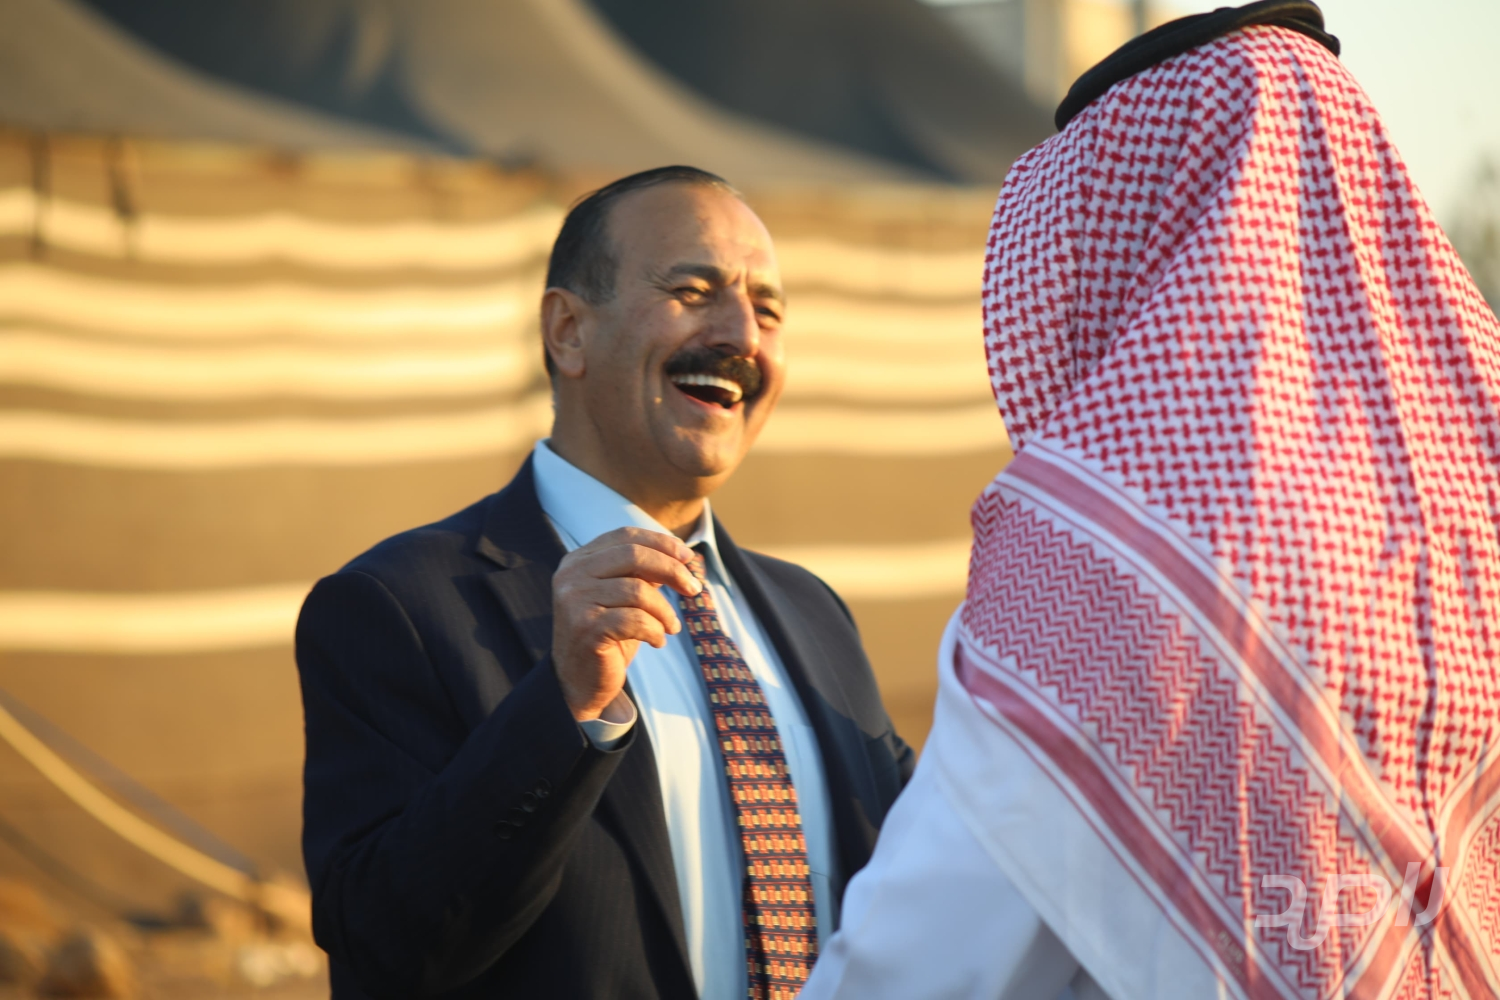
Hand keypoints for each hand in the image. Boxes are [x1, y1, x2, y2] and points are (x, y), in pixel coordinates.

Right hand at [551, 527, 701, 722]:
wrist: (578, 682)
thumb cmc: (606, 636)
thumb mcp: (622, 597)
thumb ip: (642, 573)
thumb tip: (682, 555)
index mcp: (578, 561)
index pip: (625, 536)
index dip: (661, 542)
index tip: (688, 557)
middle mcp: (571, 576)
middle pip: (634, 555)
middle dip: (672, 570)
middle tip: (693, 589)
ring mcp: (575, 601)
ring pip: (638, 591)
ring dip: (665, 611)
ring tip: (671, 626)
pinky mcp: (585, 628)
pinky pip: (636, 620)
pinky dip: (656, 631)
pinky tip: (658, 641)